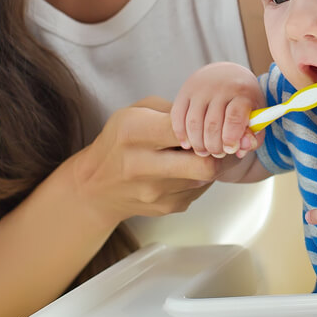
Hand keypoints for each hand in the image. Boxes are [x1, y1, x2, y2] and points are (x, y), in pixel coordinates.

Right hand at [74, 96, 218, 226]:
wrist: (96, 185)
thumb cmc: (119, 140)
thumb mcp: (135, 111)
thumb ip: (172, 109)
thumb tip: (209, 118)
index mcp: (133, 132)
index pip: (184, 129)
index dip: (204, 125)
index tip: (207, 123)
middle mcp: (142, 165)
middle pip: (204, 165)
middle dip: (220, 153)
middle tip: (220, 143)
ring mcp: (155, 192)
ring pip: (205, 178)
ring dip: (210, 164)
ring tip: (198, 153)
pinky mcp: (166, 207)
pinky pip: (198, 190)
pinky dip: (199, 178)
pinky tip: (186, 169)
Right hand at [171, 62, 263, 157]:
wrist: (227, 73)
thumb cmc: (243, 99)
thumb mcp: (256, 114)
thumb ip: (254, 135)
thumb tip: (240, 149)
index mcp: (242, 92)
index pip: (234, 117)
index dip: (230, 138)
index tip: (229, 149)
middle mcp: (220, 88)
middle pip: (212, 124)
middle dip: (214, 146)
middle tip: (218, 153)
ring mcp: (200, 89)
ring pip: (193, 123)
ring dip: (198, 143)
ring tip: (204, 151)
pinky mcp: (184, 91)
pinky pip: (178, 116)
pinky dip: (181, 134)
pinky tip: (188, 144)